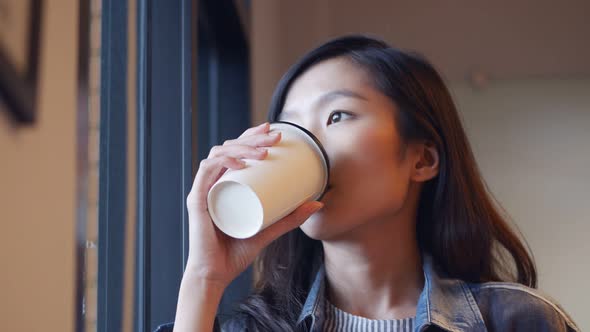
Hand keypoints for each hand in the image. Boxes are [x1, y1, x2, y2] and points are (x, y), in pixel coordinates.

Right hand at [184, 122, 323, 286]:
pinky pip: (207, 172)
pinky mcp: (197, 200)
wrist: (216, 274)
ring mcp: (204, 190)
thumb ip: (290, 218)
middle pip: (229, 148)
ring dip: (242, 147)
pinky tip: (240, 164)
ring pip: (219, 155)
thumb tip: (317, 203)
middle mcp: (212, 182)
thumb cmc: (236, 252)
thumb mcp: (269, 230)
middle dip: (252, 137)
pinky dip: (223, 163)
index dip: (251, 136)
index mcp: (224, 184)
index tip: (272, 130)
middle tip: (275, 136)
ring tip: (265, 150)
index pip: (235, 152)